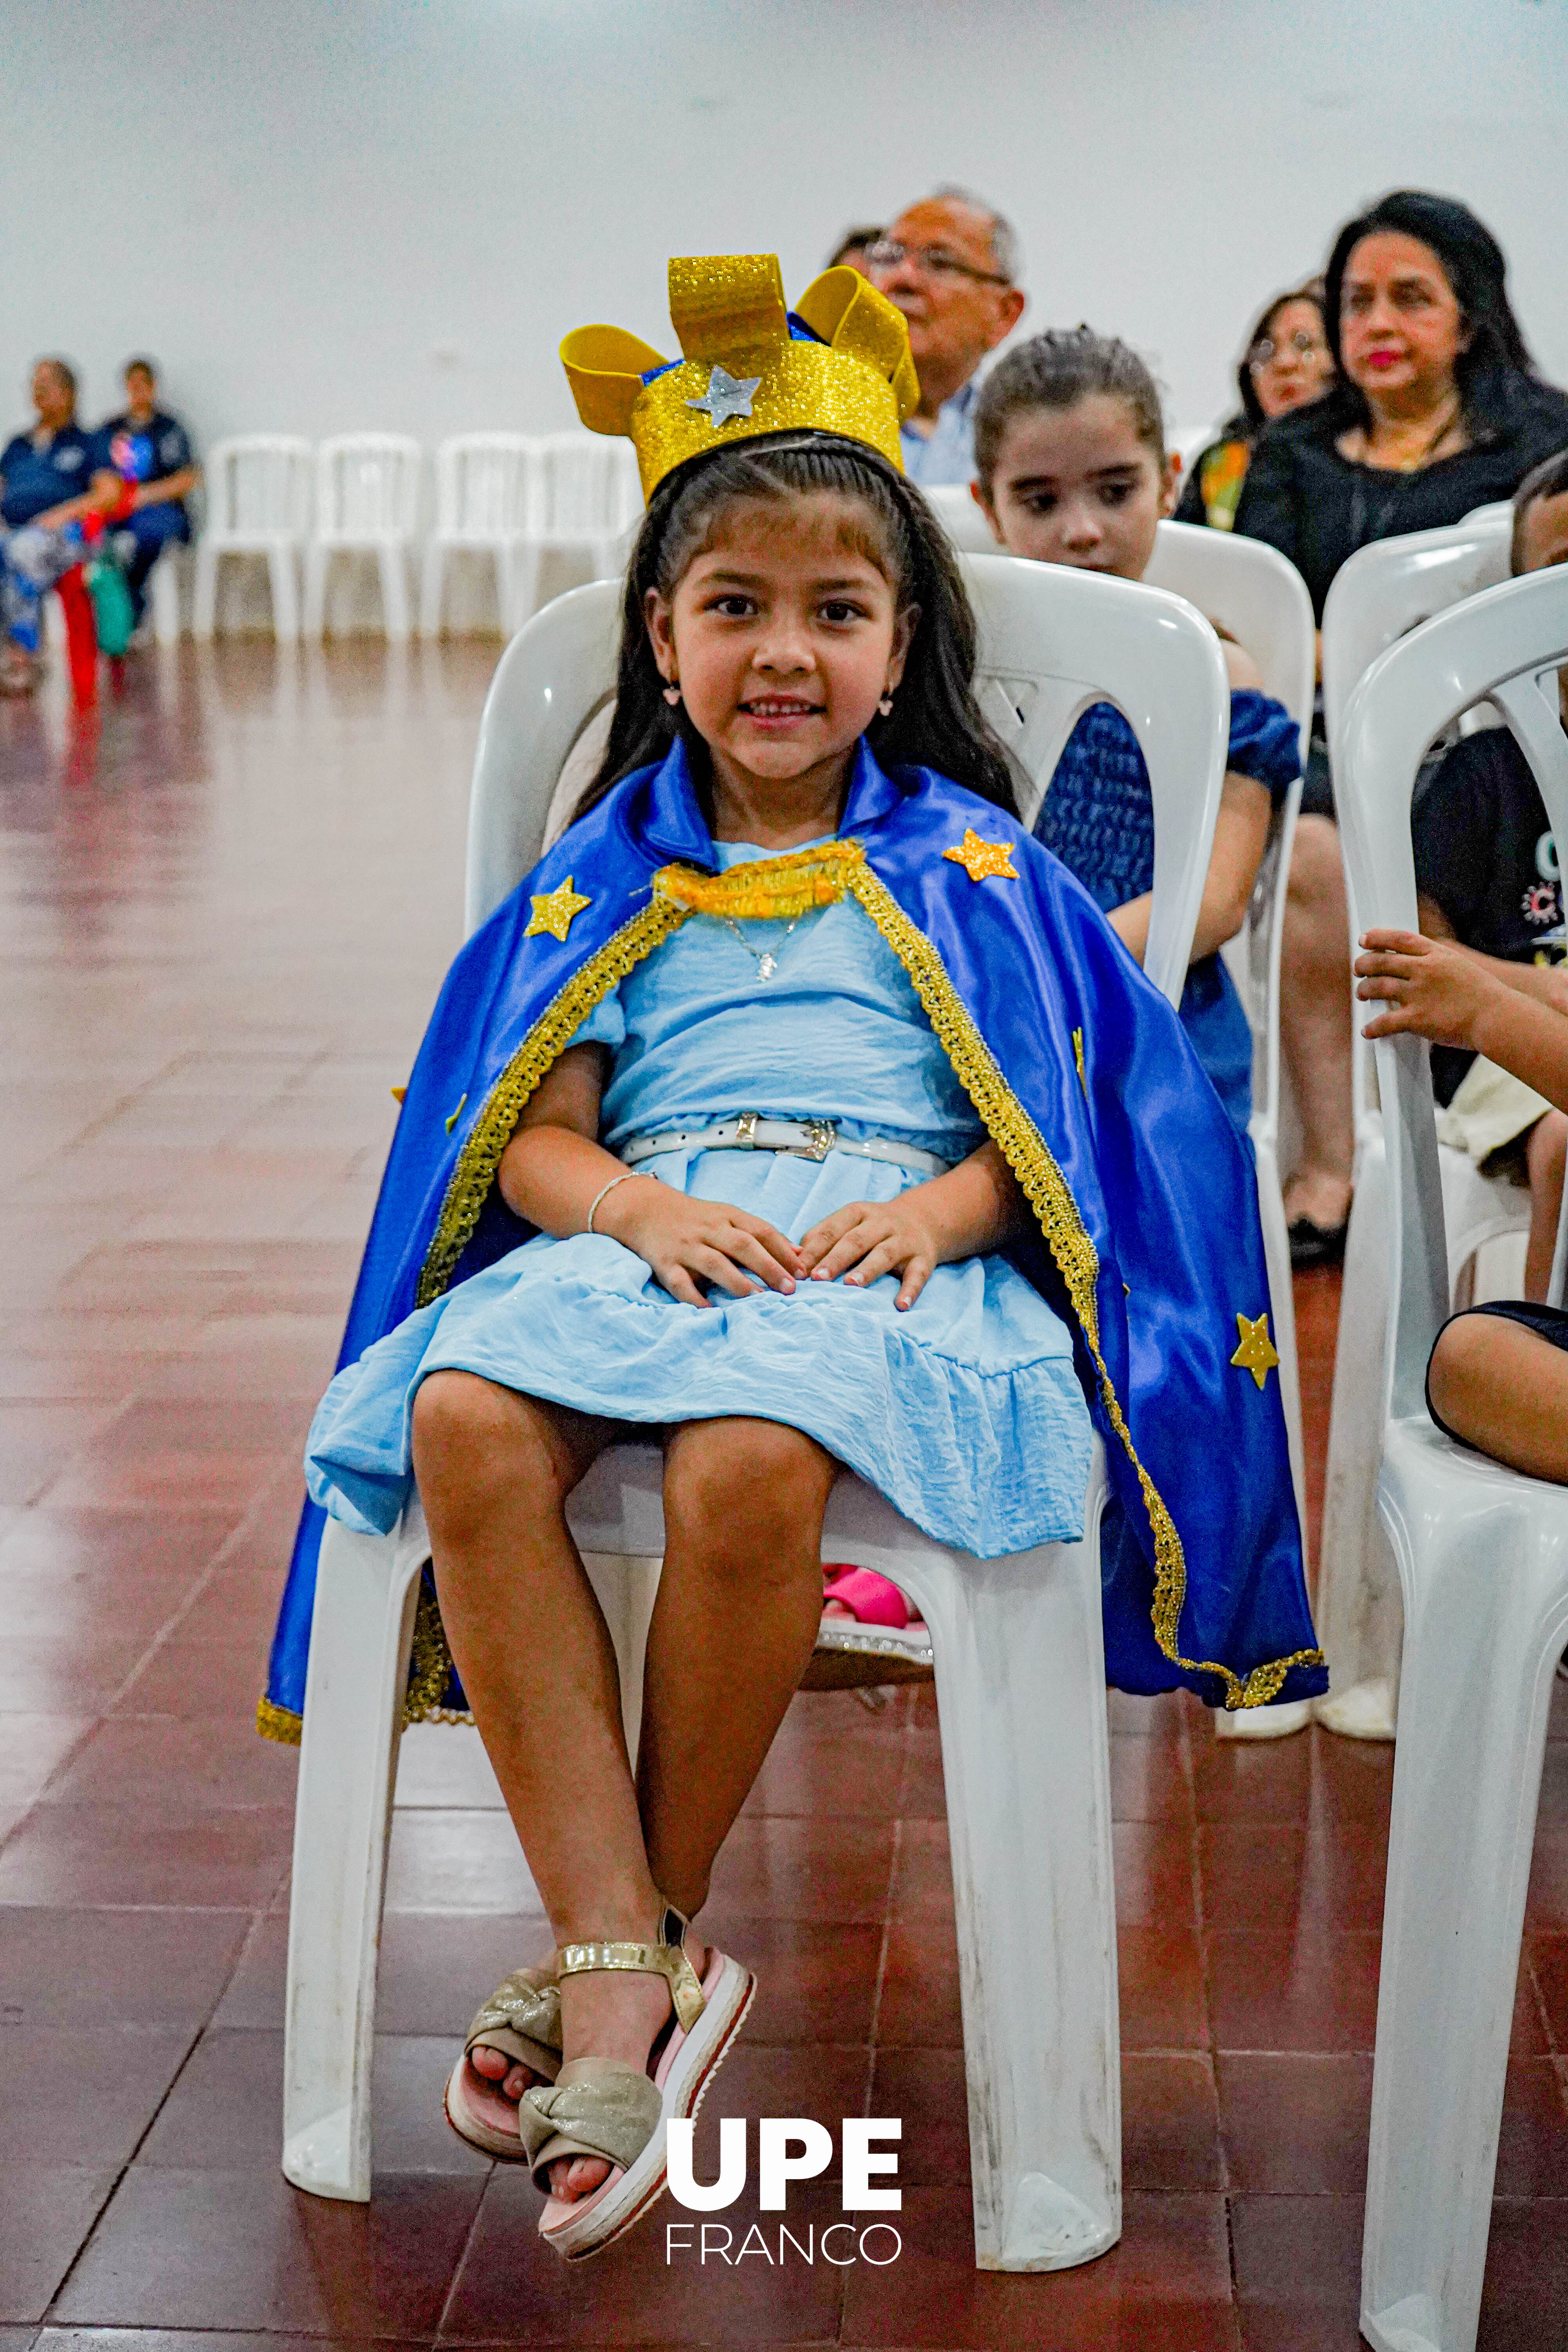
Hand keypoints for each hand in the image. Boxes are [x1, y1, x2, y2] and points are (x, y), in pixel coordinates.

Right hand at [598, 1177, 803, 1308]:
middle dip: (768, 1267)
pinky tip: (711, 1313)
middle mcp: (708, 1229)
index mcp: (727, 1216)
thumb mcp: (729, 1217)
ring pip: (715, 1263)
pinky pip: (681, 1284)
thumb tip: (800, 1254)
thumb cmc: (696, 1218)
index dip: (784, 1251)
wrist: (645, 1209)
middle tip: (789, 1289)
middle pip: (743, 1245)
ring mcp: (686, 1246)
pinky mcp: (665, 1264)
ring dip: (739, 1282)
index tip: (803, 1272)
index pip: (761, 1231)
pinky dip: (695, 1300)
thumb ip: (762, 1235)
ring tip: (759, 1299)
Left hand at [796, 1194, 942, 1310]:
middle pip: (856, 1240)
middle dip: (836, 1259)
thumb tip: (793, 1261)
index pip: (832, 1229)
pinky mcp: (923, 1258)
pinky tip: (900, 1306)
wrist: (925, 1219)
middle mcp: (881, 1224)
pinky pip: (918, 1274)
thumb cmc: (873, 1228)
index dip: (814, 1249)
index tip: (797, 1270)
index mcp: (857, 1213)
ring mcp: (904, 1240)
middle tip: (818, 1278)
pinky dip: (910, 1290)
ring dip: (868, 1270)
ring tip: (851, 1285)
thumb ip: (822, 1238)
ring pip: (884, 1254)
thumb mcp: (849, 1223)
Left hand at [1354, 929, 1504, 1047]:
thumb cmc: (1483, 995)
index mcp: (1436, 955)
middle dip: (1364, 964)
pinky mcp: (1416, 1018)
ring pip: (1376, 987)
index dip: (1377, 937)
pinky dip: (1372, 1028)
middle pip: (1381, 961)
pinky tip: (1368, 1030)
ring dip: (1364, 991)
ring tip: (1362, 995)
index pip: (1399, 938)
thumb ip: (1437, 963)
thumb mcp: (1460, 966)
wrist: (1496, 1016)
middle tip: (1358, 969)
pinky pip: (1384, 1022)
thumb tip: (1415, 965)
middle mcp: (1423, 970)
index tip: (1365, 939)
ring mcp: (1418, 993)